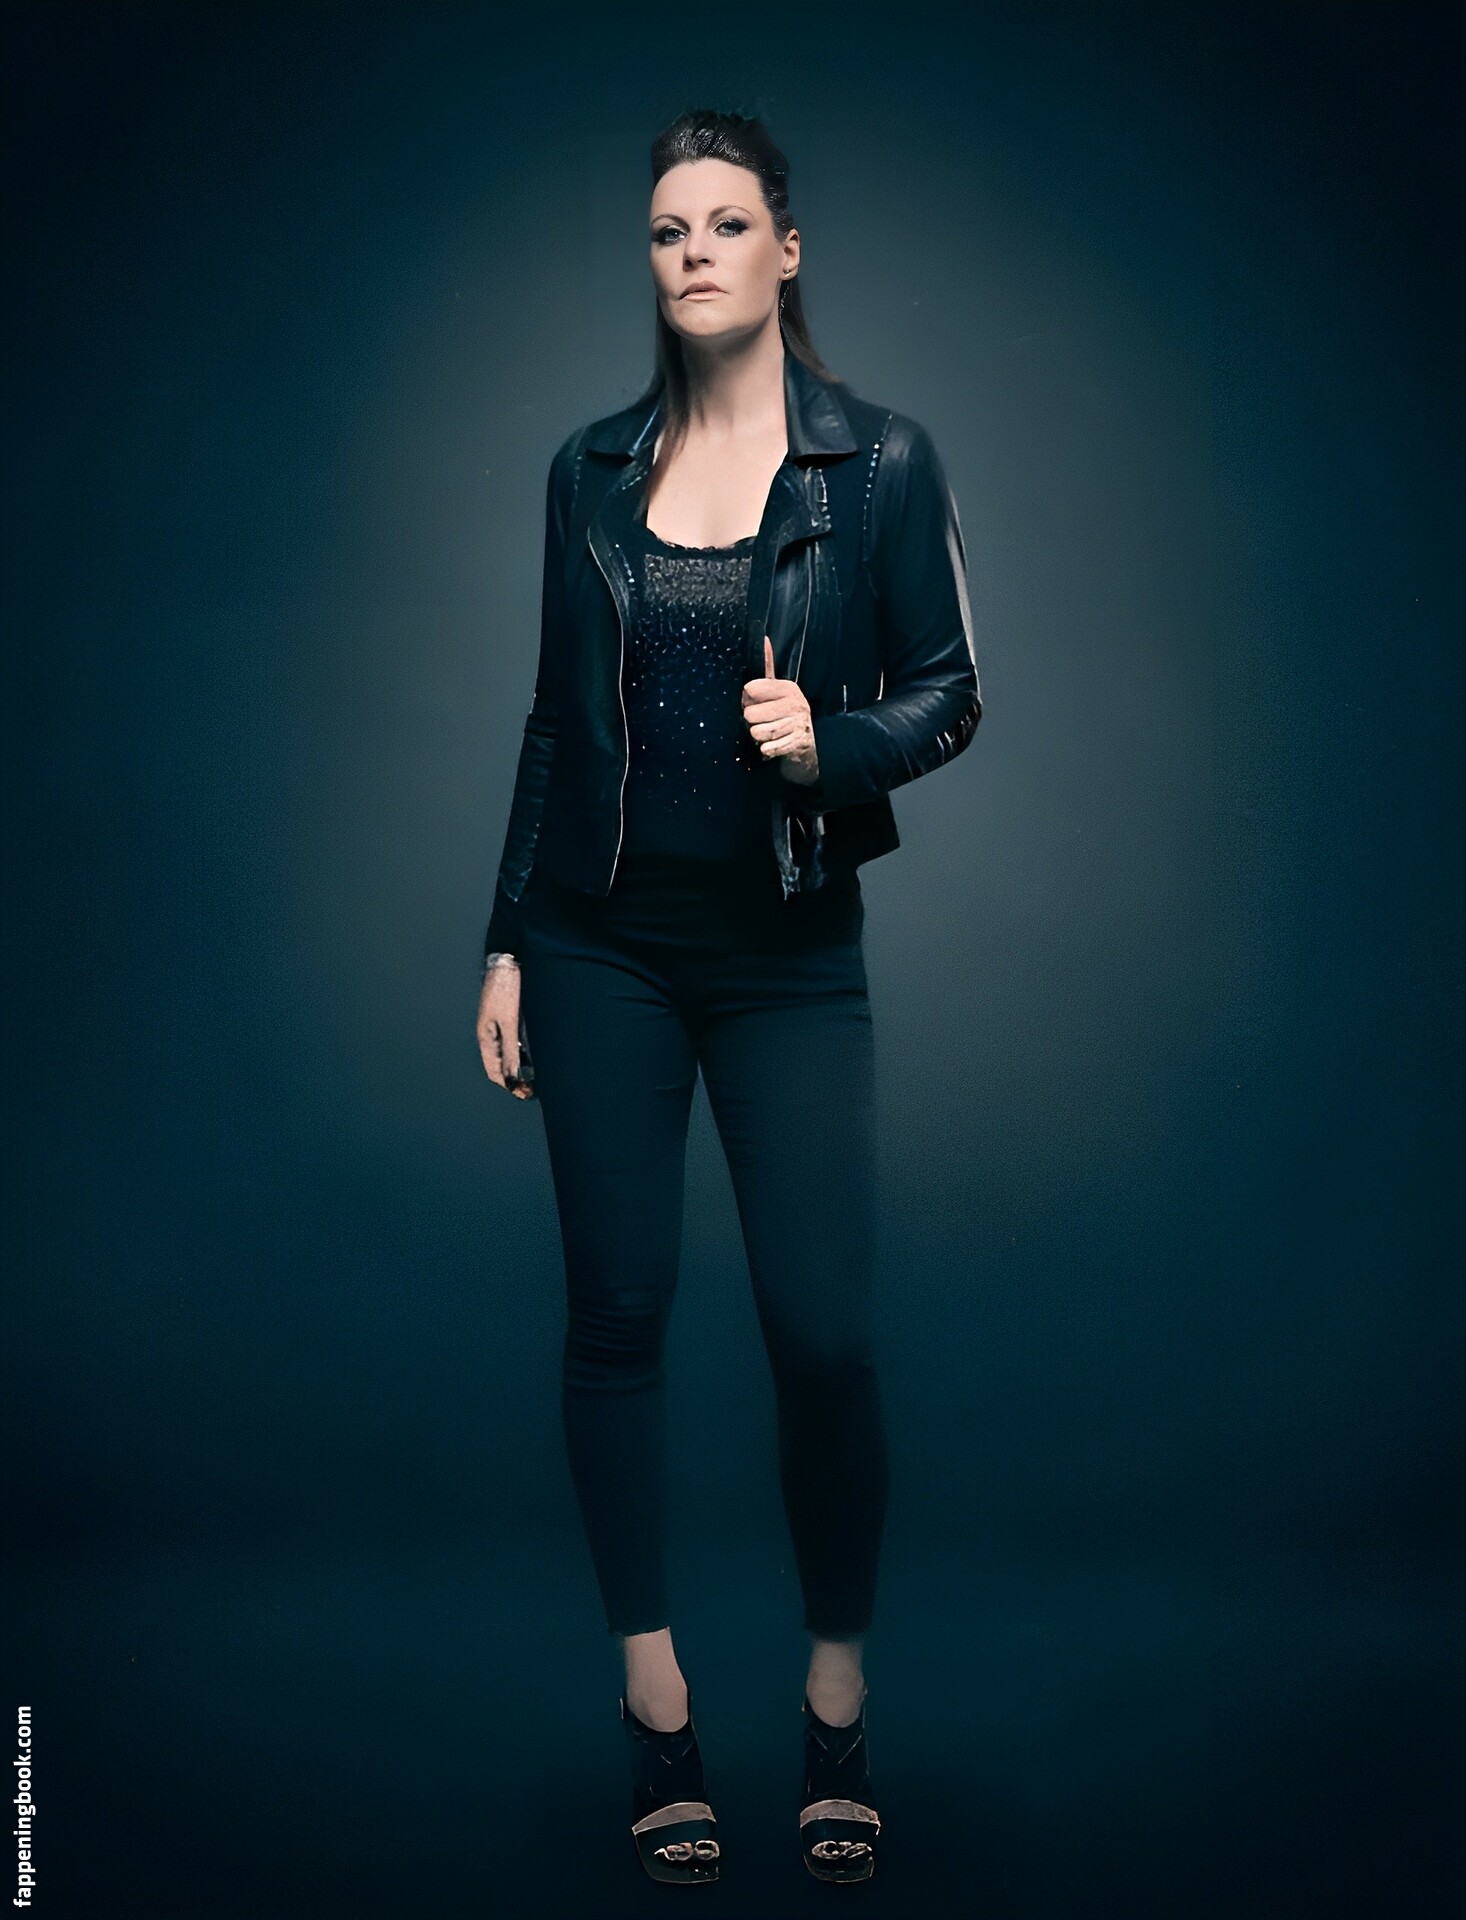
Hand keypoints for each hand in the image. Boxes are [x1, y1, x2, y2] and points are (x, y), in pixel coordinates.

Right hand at [476, 957, 534, 1098]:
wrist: (509, 959)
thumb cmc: (506, 989)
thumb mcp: (510, 1023)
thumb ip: (510, 1051)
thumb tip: (512, 1078)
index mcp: (486, 1037)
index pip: (495, 1072)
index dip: (509, 1085)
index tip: (526, 1094)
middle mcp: (491, 1034)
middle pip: (502, 1064)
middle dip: (517, 1078)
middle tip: (536, 1089)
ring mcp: (500, 1025)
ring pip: (511, 1053)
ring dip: (523, 1065)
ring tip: (541, 1075)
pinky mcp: (511, 1016)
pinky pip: (517, 1040)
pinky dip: (526, 1051)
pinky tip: (539, 1054)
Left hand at [741, 635, 819, 785]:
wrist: (808, 747)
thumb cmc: (786, 716)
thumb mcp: (779, 691)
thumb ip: (769, 667)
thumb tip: (764, 639)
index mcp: (788, 688)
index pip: (749, 690)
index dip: (747, 700)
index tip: (756, 704)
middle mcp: (796, 703)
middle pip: (750, 713)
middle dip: (752, 722)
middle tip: (764, 723)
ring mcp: (798, 724)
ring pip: (756, 732)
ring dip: (759, 738)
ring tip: (769, 735)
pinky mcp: (797, 744)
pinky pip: (766, 748)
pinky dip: (767, 750)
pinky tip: (774, 746)